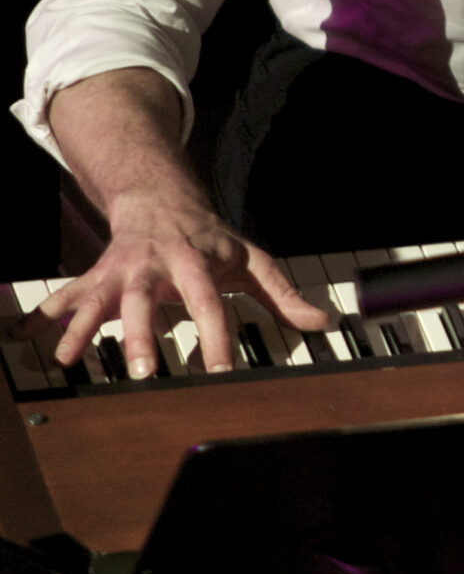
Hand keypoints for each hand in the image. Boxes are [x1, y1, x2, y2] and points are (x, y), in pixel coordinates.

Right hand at [18, 192, 331, 378]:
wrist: (162, 201)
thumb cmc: (212, 240)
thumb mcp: (252, 260)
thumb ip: (284, 295)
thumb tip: (324, 322)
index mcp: (196, 261)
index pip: (210, 302)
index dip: (215, 336)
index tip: (218, 372)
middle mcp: (155, 264)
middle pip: (146, 300)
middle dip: (140, 335)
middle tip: (140, 372)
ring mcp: (122, 270)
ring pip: (101, 298)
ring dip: (85, 328)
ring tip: (71, 360)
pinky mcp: (96, 277)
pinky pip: (69, 299)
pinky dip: (47, 319)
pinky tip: (28, 341)